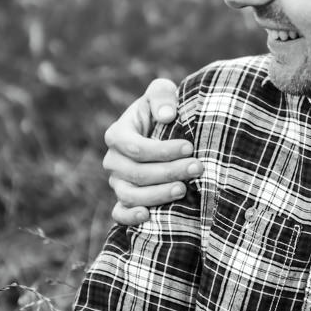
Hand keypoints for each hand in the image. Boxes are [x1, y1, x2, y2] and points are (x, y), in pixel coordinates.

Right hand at [102, 77, 199, 224]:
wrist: (166, 133)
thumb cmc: (164, 110)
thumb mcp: (162, 93)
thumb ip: (162, 96)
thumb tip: (166, 115)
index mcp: (118, 134)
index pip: (135, 147)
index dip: (162, 150)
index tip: (189, 147)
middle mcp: (113, 160)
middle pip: (137, 173)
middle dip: (169, 172)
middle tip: (197, 168)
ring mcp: (117, 182)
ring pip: (130, 195)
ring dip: (157, 195)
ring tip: (183, 189)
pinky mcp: (124, 200)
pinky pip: (120, 214)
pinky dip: (131, 217)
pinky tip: (149, 216)